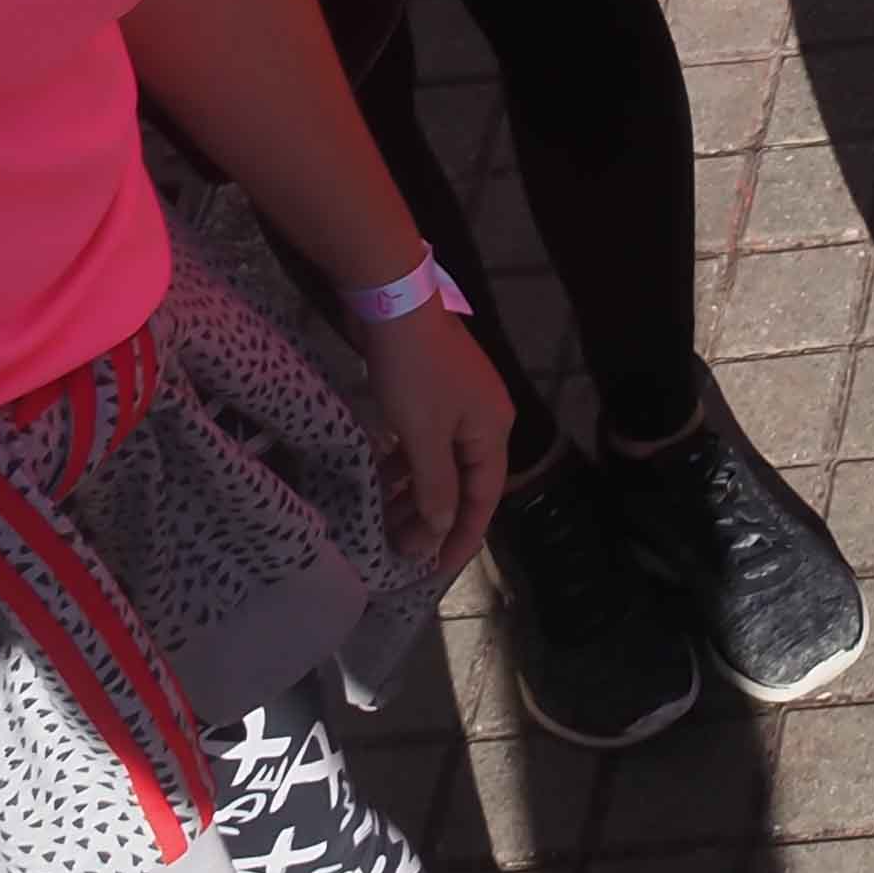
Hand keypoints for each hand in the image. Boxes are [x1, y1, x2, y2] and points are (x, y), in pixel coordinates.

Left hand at [366, 302, 507, 575]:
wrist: (394, 301)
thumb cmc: (415, 374)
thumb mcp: (423, 437)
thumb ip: (434, 489)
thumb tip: (440, 533)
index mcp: (493, 430)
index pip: (483, 498)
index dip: (461, 537)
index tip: (435, 571)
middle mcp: (483, 418)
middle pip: (462, 482)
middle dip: (432, 518)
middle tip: (398, 551)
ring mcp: (457, 401)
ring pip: (438, 462)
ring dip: (414, 493)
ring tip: (382, 522)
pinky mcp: (432, 389)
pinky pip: (424, 441)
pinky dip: (405, 464)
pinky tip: (380, 479)